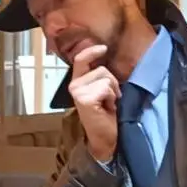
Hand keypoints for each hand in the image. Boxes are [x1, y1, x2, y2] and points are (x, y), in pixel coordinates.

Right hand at [68, 45, 119, 161]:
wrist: (106, 138)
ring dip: (112, 91)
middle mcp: (74, 86)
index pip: (81, 60)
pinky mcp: (84, 99)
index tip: (103, 48)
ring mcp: (77, 92)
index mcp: (77, 83)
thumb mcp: (103, 92)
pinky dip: (111, 98)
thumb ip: (101, 78)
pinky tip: (107, 108)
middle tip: (110, 99)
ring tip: (108, 104)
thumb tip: (107, 60)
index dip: (91, 51)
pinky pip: (106, 88)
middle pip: (101, 69)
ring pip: (105, 78)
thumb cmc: (107, 116)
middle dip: (112, 82)